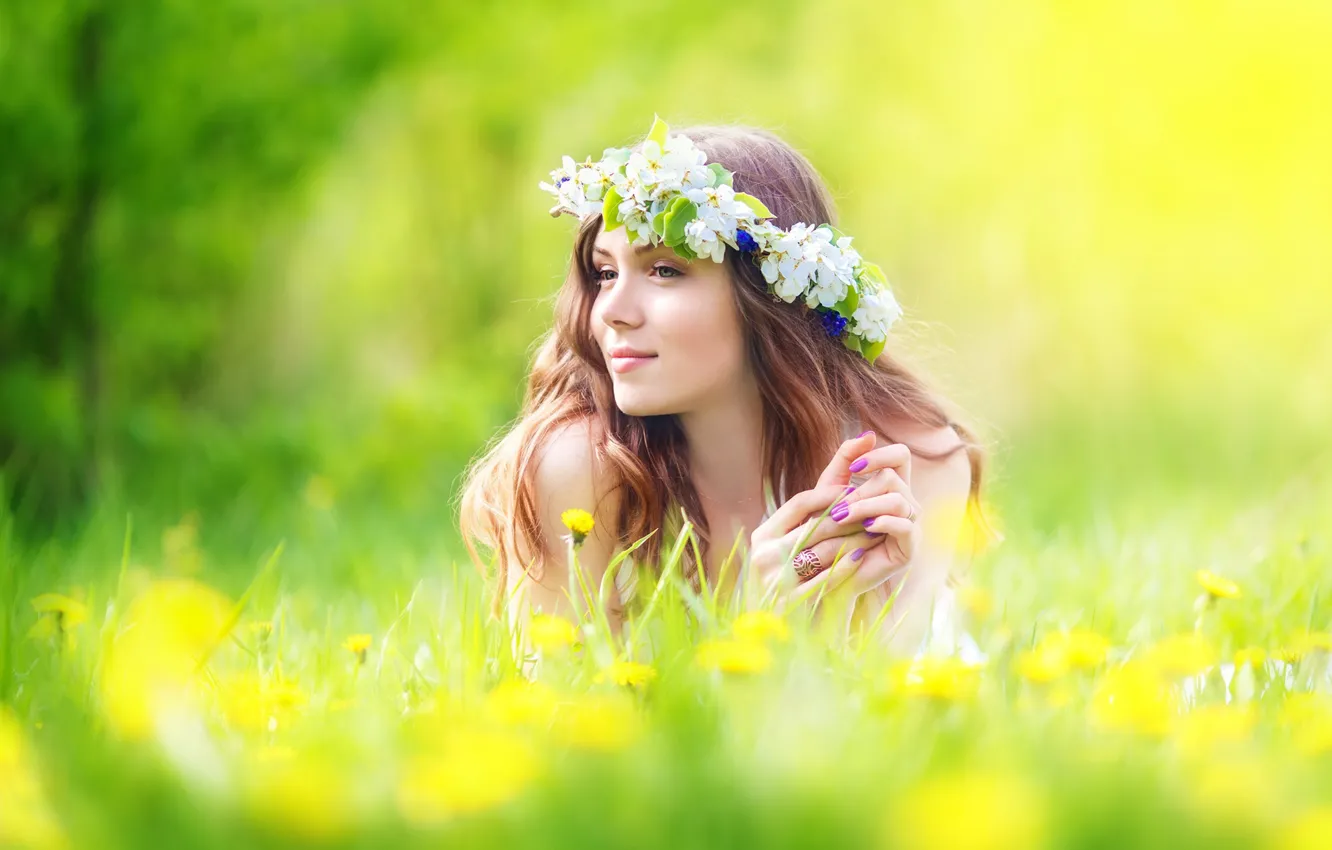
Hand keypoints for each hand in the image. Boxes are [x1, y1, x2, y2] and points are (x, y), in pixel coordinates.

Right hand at [747, 431, 884, 598]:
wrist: (779, 623)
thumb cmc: (795, 571)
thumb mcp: (799, 536)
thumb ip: (822, 499)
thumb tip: (859, 448)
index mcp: (764, 534)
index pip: (799, 502)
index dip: (830, 494)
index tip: (856, 491)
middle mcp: (763, 554)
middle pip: (815, 526)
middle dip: (850, 518)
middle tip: (877, 510)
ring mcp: (774, 580)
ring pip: (822, 551)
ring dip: (854, 540)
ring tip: (877, 532)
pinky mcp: (788, 603)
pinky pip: (823, 579)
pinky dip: (844, 567)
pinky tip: (861, 557)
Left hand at [815, 439, 921, 597]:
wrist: (828, 569)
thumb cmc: (829, 526)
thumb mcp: (832, 487)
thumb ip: (847, 458)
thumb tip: (868, 433)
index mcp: (892, 484)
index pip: (900, 456)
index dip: (881, 455)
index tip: (856, 467)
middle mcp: (906, 501)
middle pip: (894, 478)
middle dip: (862, 490)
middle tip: (838, 508)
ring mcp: (911, 524)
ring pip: (898, 500)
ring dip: (866, 506)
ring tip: (841, 517)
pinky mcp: (910, 547)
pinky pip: (905, 526)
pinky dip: (884, 522)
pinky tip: (866, 527)